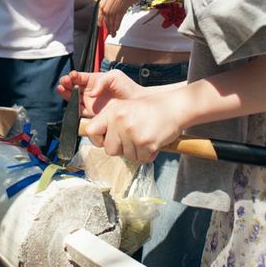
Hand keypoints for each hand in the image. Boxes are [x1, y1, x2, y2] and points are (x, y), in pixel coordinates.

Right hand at [58, 69, 146, 116]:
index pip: (80, 77)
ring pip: (73, 98)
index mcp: (94, 80)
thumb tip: (91, 93)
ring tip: (61, 88)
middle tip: (64, 81)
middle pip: (73, 87)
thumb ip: (101, 81)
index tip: (72, 76)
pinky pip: (79, 111)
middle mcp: (90, 92)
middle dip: (67, 83)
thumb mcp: (114, 76)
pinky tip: (70, 103)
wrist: (135, 103)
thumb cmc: (127, 88)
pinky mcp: (92, 114)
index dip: (74, 76)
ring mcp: (90, 103)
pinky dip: (72, 107)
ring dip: (66, 93)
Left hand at [58, 70, 183, 161]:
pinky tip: (154, 142)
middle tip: (133, 139)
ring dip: (136, 152)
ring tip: (145, 137)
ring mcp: (133, 133)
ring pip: (127, 156)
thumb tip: (98, 140)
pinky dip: (148, 155)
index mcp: (113, 111)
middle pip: (110, 150)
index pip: (91, 131)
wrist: (174, 107)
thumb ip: (111, 121)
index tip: (106, 140)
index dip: (97, 140)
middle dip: (121, 149)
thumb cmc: (150, 109)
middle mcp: (120, 121)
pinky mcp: (146, 143)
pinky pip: (142, 159)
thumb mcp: (125, 107)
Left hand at [99, 0, 148, 34]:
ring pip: (111, 13)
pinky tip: (117, 28)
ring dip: (111, 25)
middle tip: (107, 31)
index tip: (101, 23)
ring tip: (113, 33)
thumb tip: (121, 4)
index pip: (102, 3)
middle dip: (105, 22)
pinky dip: (117, 22)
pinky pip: (118, 13)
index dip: (100, 15)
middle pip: (104, 9)